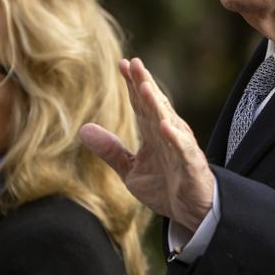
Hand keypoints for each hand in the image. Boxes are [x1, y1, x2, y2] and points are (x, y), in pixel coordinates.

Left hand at [79, 58, 214, 231]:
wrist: (191, 212)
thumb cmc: (165, 186)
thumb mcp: (130, 170)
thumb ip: (110, 150)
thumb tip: (83, 129)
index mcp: (153, 133)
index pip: (141, 104)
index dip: (132, 84)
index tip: (122, 63)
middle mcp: (167, 134)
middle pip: (154, 105)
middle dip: (144, 83)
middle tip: (134, 63)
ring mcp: (180, 147)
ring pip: (167, 121)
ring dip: (157, 104)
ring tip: (145, 86)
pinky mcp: (190, 164)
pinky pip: (182, 148)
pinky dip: (174, 137)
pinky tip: (164, 125)